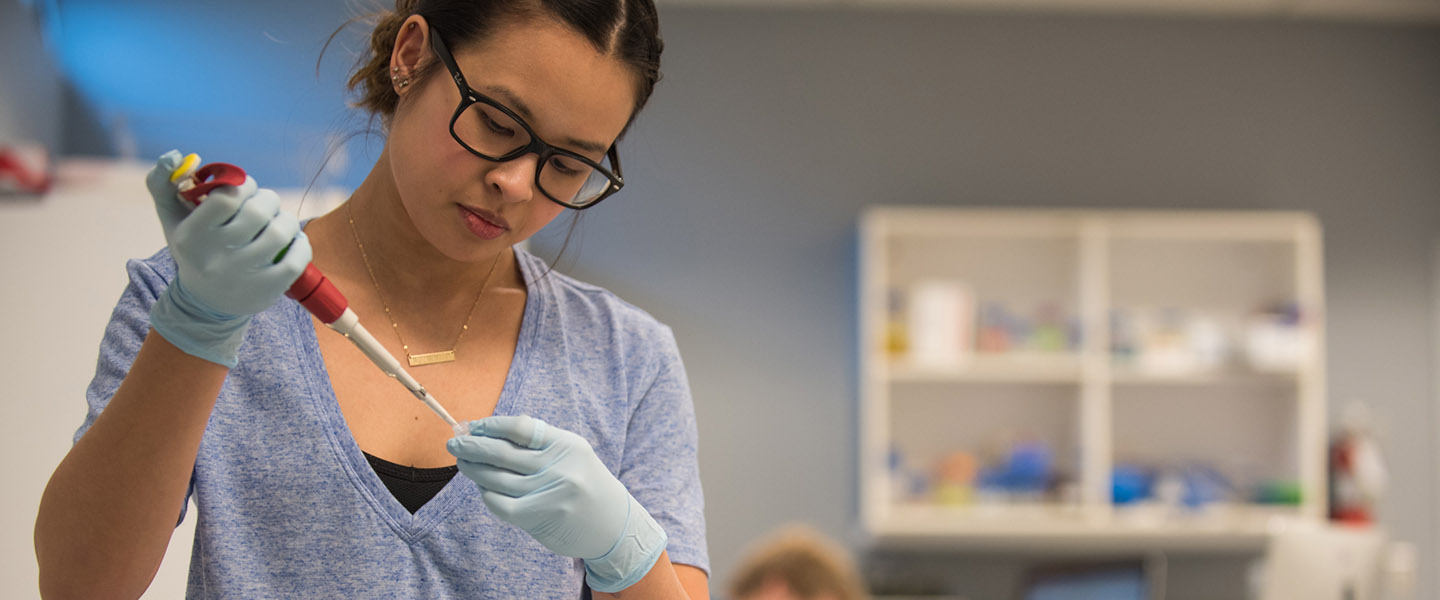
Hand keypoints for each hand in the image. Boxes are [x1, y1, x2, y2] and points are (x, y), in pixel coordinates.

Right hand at [145, 150, 311, 366]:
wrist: (205, 303)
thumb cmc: (194, 248)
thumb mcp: (172, 219)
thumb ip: (162, 183)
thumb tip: (173, 155)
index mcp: (192, 236)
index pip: (228, 197)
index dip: (244, 184)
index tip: (245, 189)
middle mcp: (216, 257)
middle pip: (258, 212)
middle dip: (269, 199)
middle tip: (266, 204)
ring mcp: (243, 276)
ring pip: (281, 232)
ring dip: (286, 219)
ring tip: (279, 220)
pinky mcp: (267, 291)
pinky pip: (297, 259)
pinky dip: (301, 244)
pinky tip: (293, 241)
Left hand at [447, 416, 667, 592]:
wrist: (612, 524)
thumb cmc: (583, 482)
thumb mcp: (570, 453)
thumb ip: (536, 442)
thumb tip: (487, 431)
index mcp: (566, 444)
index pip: (520, 428)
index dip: (491, 425)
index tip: (473, 426)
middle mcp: (559, 467)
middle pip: (502, 452)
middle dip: (472, 446)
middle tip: (454, 442)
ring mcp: (548, 494)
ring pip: (496, 479)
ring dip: (474, 469)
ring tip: (463, 463)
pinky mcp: (538, 518)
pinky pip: (500, 504)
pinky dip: (487, 495)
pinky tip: (483, 489)